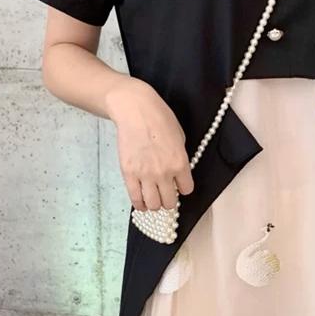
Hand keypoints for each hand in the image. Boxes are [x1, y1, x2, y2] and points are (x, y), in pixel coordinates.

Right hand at [104, 77, 194, 211]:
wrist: (135, 110)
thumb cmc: (159, 118)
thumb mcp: (179, 137)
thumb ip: (179, 158)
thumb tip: (176, 172)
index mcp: (180, 163)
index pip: (186, 190)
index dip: (182, 188)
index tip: (178, 185)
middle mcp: (164, 173)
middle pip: (169, 202)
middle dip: (168, 200)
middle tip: (164, 194)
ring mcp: (145, 175)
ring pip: (153, 204)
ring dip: (154, 204)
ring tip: (152, 199)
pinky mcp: (128, 174)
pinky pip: (135, 198)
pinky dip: (139, 204)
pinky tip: (141, 203)